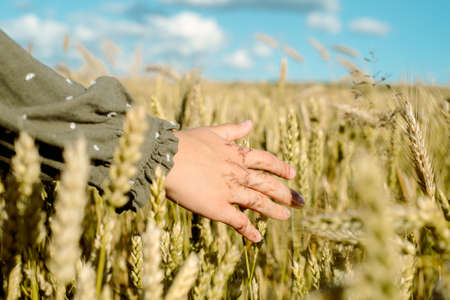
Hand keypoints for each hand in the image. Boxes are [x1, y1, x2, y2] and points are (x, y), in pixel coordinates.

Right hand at [165, 120, 304, 241]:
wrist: (166, 158)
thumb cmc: (184, 143)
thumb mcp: (211, 131)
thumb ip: (232, 129)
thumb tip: (250, 122)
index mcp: (236, 154)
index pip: (266, 161)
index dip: (280, 168)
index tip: (292, 174)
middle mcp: (238, 173)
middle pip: (268, 184)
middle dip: (287, 193)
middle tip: (302, 202)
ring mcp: (230, 191)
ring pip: (259, 203)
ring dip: (274, 211)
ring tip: (286, 217)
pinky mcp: (218, 208)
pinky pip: (238, 221)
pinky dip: (249, 230)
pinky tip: (258, 238)